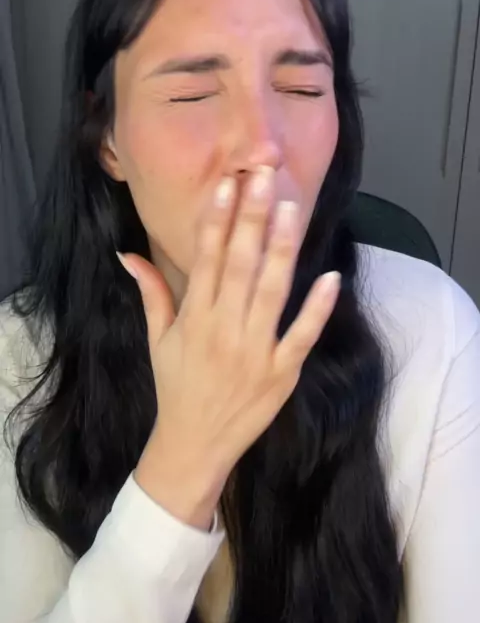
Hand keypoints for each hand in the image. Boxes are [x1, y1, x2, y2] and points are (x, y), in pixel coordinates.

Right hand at [118, 167, 339, 528]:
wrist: (193, 445)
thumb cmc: (176, 387)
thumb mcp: (157, 340)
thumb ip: (151, 293)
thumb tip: (127, 254)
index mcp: (193, 318)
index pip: (207, 258)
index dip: (218, 219)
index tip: (229, 184)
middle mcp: (223, 329)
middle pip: (240, 265)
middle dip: (251, 219)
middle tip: (264, 177)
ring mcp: (255, 351)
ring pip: (270, 292)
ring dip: (281, 249)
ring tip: (291, 209)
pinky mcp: (281, 372)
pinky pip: (301, 336)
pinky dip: (317, 309)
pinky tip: (330, 277)